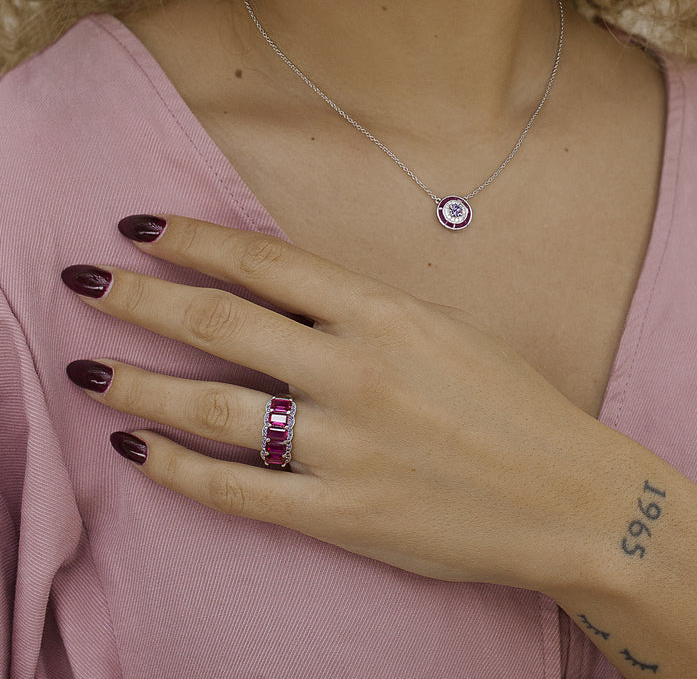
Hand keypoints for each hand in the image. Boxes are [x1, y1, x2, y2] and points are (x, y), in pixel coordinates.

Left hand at [62, 213, 623, 593]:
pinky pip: (236, 490)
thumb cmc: (512, 400)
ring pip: (212, 407)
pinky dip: (177, 469)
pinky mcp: (339, 513)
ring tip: (87, 372)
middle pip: (220, 322)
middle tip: (85, 283)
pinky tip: (137, 448)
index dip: (192, 239)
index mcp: (383, 311)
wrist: (568, 496)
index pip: (263, 261)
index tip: (140, 226)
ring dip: (139, 384)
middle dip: (140, 299)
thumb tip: (280, 286)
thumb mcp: (443, 324)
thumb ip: (362, 305)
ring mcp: (343, 445)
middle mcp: (355, 370)